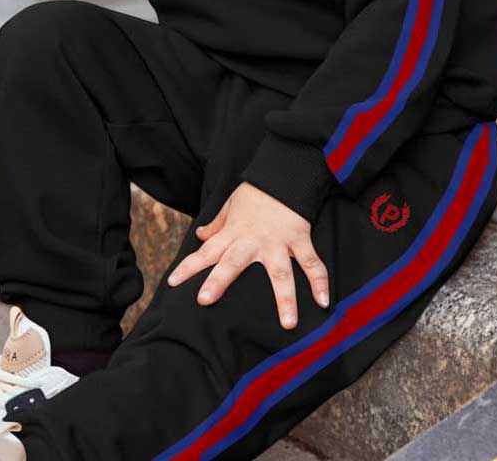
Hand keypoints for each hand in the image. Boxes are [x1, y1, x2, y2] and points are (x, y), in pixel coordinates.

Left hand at [166, 181, 329, 328]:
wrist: (284, 172)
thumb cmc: (256, 192)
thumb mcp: (231, 205)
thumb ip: (217, 224)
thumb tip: (201, 235)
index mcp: (234, 233)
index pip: (206, 252)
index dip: (188, 267)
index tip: (172, 283)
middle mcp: (253, 241)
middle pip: (233, 263)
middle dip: (218, 280)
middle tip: (204, 301)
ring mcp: (278, 242)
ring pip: (281, 273)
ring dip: (285, 298)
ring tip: (287, 324)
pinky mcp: (300, 239)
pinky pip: (312, 263)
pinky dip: (320, 282)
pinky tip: (324, 303)